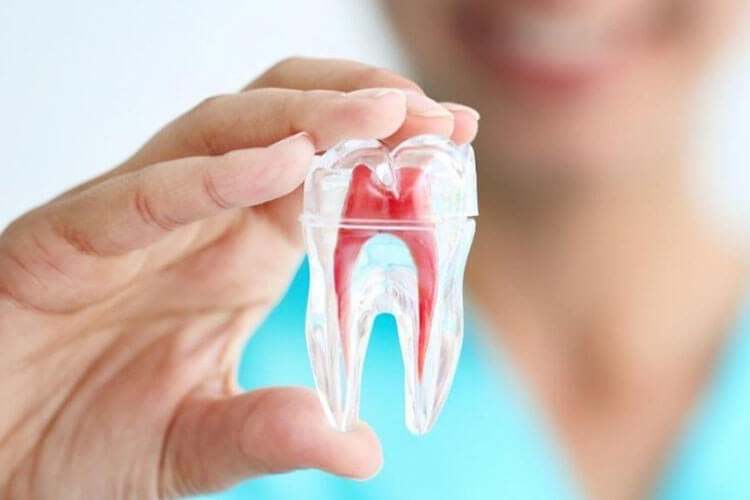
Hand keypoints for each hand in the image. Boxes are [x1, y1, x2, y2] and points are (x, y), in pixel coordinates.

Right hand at [0, 57, 478, 498]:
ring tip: (380, 115)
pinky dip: (210, 175)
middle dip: (359, 105)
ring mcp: (129, 223)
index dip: (385, 149)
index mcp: (237, 255)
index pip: (322, 173)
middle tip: (433, 114)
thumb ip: (269, 434)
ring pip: (218, 131)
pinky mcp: (62, 241)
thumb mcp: (198, 444)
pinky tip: (280, 163)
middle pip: (281, 122)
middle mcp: (192, 222)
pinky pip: (141, 194)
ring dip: (305, 116)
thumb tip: (361, 450)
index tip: (452, 137)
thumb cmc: (84, 445)